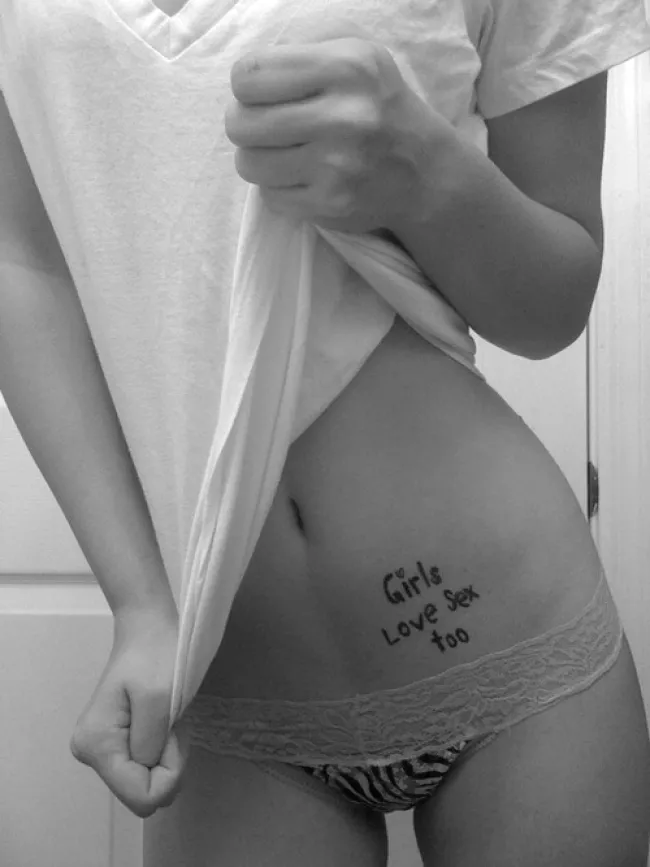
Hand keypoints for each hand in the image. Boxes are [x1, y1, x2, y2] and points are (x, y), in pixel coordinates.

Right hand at [69, 609, 188, 818]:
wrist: (147, 628)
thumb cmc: (156, 655)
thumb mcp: (160, 699)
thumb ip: (151, 746)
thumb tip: (149, 782)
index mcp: (97, 745)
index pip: (142, 797)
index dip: (170, 772)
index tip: (173, 733)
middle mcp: (89, 753)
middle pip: (141, 791)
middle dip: (167, 764)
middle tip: (171, 723)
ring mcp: (98, 749)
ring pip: (143, 780)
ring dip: (165, 754)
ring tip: (166, 718)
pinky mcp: (111, 742)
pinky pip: (142, 764)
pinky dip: (159, 748)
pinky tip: (160, 722)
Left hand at [225, 23, 441, 233]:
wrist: (424, 171)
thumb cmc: (377, 106)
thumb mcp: (354, 55)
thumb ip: (300, 52)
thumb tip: (245, 77)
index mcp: (345, 67)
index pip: (248, 76)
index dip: (247, 87)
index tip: (264, 96)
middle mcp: (343, 116)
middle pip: (240, 123)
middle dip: (246, 125)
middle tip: (267, 128)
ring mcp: (336, 166)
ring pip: (249, 163)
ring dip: (259, 159)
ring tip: (284, 153)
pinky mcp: (330, 204)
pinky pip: (270, 196)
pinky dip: (279, 188)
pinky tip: (303, 178)